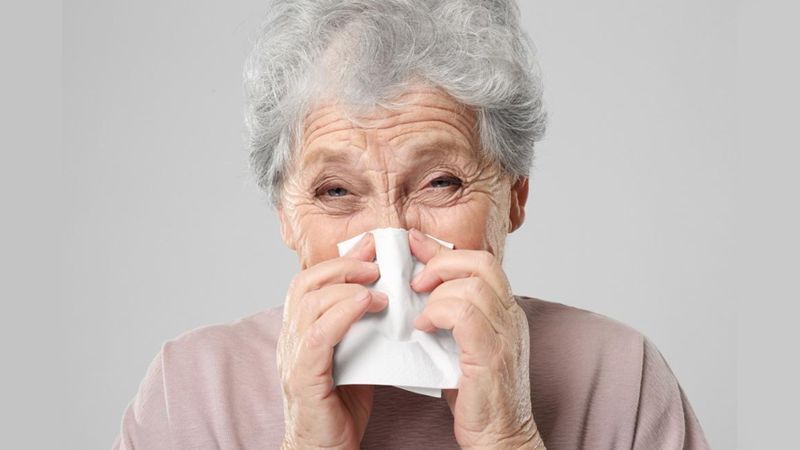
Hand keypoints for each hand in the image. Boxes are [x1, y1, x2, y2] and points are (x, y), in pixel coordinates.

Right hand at [277, 233, 388, 449]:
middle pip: (306, 283)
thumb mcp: (353, 357)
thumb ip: (361, 329)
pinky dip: (342, 312)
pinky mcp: (303, 377)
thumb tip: (386, 298)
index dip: (340, 260)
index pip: (310, 281)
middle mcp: (290, 339)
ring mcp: (293, 357)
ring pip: (310, 302)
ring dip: (347, 286)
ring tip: (378, 286)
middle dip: (343, 265)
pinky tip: (366, 304)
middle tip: (376, 262)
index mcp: (301, 331)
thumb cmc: (340, 409)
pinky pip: (319, 334)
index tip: (371, 247)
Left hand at [408, 228, 544, 448]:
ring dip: (436, 292)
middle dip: (441, 262)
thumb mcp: (462, 346)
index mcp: (505, 313)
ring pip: (472, 285)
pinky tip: (424, 328)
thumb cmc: (477, 398)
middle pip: (481, 263)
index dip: (445, 249)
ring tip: (419, 313)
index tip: (415, 242)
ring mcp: (505, 335)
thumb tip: (420, 292)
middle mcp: (511, 318)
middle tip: (415, 282)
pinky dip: (438, 313)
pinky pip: (465, 314)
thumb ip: (451, 318)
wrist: (500, 439)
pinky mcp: (492, 356)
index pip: (481, 262)